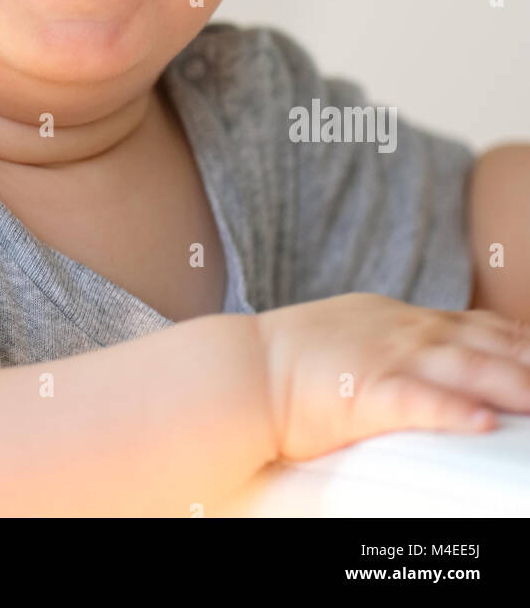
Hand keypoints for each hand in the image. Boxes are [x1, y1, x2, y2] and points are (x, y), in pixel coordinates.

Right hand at [257, 292, 529, 461]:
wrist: (241, 368)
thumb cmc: (291, 360)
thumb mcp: (352, 331)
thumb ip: (393, 339)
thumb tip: (427, 355)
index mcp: (397, 319)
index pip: (475, 323)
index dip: (518, 337)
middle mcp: (401, 332)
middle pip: (483, 342)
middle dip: (527, 358)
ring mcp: (385, 358)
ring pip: (465, 366)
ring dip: (512, 381)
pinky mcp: (365, 393)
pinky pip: (419, 402)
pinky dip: (454, 411)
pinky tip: (483, 423)